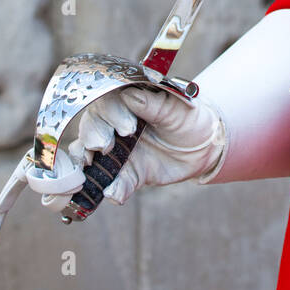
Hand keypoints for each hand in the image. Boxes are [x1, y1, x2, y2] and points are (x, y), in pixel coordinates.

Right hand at [67, 86, 227, 204]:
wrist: (203, 147)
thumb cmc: (189, 118)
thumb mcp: (177, 109)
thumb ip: (154, 104)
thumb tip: (130, 95)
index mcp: (127, 102)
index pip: (108, 101)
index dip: (111, 113)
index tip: (128, 127)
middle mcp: (114, 124)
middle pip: (92, 126)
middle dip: (94, 135)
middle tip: (105, 145)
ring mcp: (116, 151)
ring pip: (90, 154)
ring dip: (86, 161)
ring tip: (90, 168)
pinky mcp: (126, 174)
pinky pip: (114, 182)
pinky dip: (112, 189)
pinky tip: (114, 193)